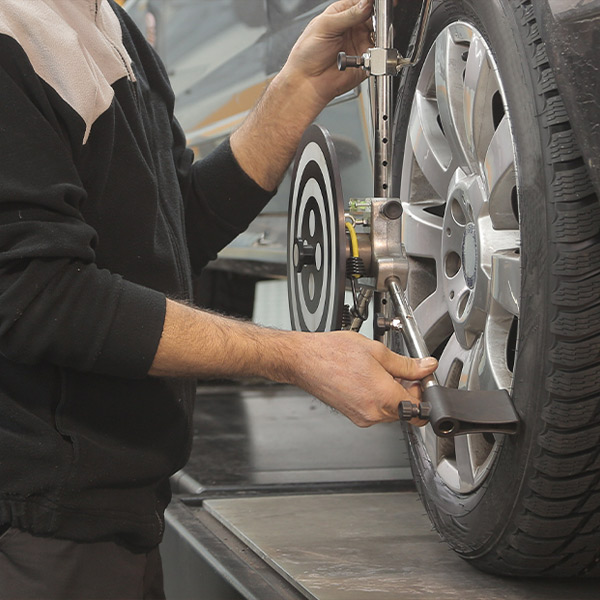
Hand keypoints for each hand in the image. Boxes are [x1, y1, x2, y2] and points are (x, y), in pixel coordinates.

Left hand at [282, 0, 374, 111]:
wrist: (308, 82)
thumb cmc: (307, 53)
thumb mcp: (325, 26)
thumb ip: (348, 15)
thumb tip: (366, 4)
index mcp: (342, 13)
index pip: (362, 2)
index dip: (371, 2)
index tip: (375, 4)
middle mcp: (353, 27)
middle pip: (374, 16)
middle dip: (378, 18)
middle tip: (375, 21)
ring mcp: (360, 43)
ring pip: (379, 34)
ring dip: (379, 35)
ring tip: (370, 37)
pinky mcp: (365, 61)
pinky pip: (378, 54)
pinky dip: (378, 52)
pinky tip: (368, 52)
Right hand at [289, 331, 437, 426]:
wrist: (304, 360)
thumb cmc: (333, 353)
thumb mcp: (377, 351)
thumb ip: (406, 363)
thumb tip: (427, 367)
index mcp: (384, 397)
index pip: (420, 409)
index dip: (423, 391)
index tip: (419, 378)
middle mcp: (373, 413)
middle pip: (405, 409)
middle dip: (407, 390)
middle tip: (397, 369)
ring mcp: (362, 417)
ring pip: (390, 410)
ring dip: (391, 392)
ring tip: (377, 371)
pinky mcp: (353, 415)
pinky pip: (375, 410)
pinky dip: (377, 396)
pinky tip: (367, 378)